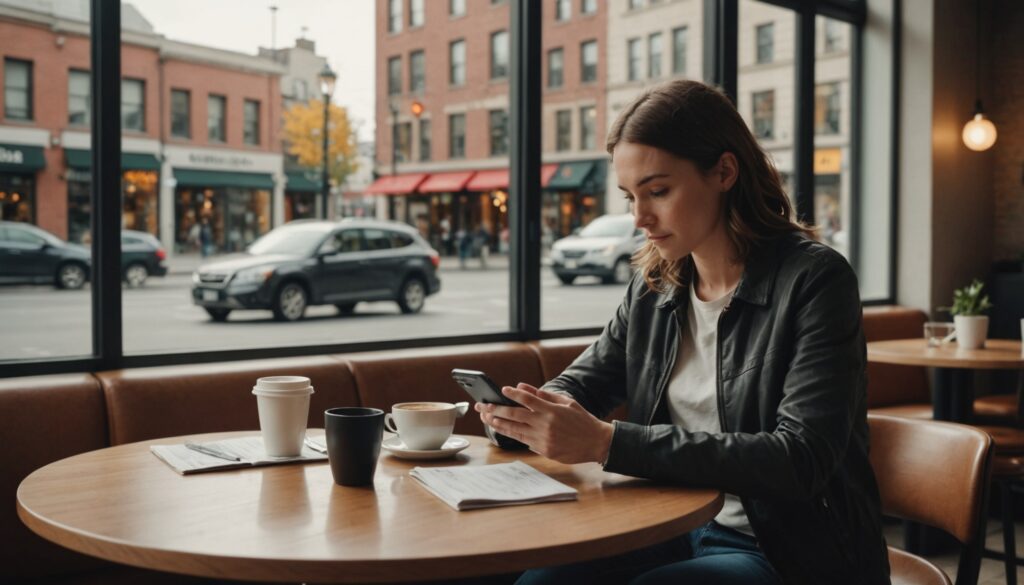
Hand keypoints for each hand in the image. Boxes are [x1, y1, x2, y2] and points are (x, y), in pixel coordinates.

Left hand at [475, 383, 613, 464]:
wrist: (596, 443)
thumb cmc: (582, 420)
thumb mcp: (567, 402)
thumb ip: (544, 394)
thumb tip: (523, 387)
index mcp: (551, 410)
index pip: (526, 399)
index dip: (512, 394)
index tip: (502, 390)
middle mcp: (545, 424)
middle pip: (514, 415)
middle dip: (495, 410)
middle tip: (482, 406)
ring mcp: (543, 439)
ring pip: (514, 430)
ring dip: (498, 424)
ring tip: (486, 418)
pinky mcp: (544, 450)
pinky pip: (524, 441)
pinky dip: (512, 434)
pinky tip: (502, 429)